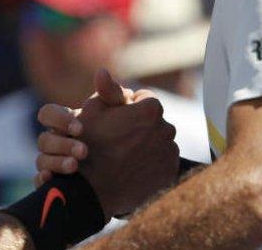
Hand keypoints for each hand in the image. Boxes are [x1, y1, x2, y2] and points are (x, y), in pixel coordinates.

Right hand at [35, 69, 179, 216]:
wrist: (94, 189)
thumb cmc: (90, 145)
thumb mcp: (93, 111)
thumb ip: (107, 90)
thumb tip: (103, 71)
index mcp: (150, 109)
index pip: (144, 98)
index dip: (128, 107)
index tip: (116, 119)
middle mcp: (166, 128)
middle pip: (154, 120)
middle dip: (141, 125)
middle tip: (120, 138)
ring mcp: (170, 152)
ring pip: (160, 141)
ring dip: (149, 143)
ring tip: (127, 155)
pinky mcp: (171, 172)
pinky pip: (164, 161)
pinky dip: (153, 162)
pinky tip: (135, 167)